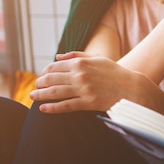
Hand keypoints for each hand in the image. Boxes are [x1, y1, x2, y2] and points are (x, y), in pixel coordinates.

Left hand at [30, 51, 150, 112]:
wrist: (130, 88)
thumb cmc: (114, 72)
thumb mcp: (96, 58)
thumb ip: (76, 55)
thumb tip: (57, 57)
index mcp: (81, 63)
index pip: (55, 67)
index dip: (45, 72)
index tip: (42, 76)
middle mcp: (80, 75)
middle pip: (52, 79)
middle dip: (40, 83)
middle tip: (35, 87)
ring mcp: (83, 89)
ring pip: (56, 92)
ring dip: (41, 94)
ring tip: (33, 97)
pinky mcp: (88, 102)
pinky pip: (66, 106)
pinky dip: (53, 107)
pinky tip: (43, 108)